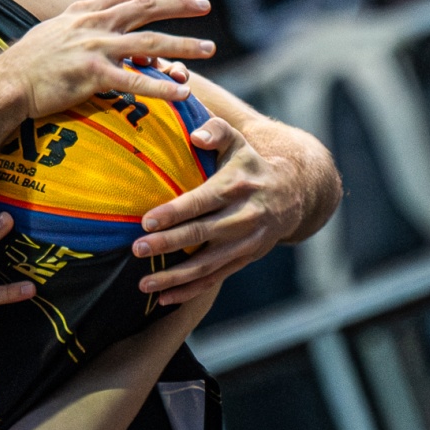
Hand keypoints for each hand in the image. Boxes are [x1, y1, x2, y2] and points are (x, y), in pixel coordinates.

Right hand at [0, 0, 214, 119]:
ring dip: (183, 45)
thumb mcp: (51, 35)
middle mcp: (93, 25)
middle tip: (205, 5)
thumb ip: (77, 30)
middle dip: (180, 6)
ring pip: (150, 42)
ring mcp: (95, 48)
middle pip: (146, 9)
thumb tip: (98, 36)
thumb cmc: (25, 65)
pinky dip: (161, 87)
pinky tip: (182, 92)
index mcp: (83, 14)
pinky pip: (136, 82)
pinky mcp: (93, 75)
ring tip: (209, 49)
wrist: (5, 84)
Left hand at [131, 118, 301, 304]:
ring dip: (174, 277)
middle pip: (201, 235)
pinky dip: (190, 291)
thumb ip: (217, 131)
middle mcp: (242, 217)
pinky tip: (164, 298)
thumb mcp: (239, 142)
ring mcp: (244, 243)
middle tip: (137, 249)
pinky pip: (215, 279)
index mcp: (236, 187)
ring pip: (206, 265)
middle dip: (168, 244)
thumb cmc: (251, 165)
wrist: (292, 195)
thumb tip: (196, 135)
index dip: (175, 212)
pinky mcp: (244, 259)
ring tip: (144, 284)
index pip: (202, 202)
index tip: (147, 221)